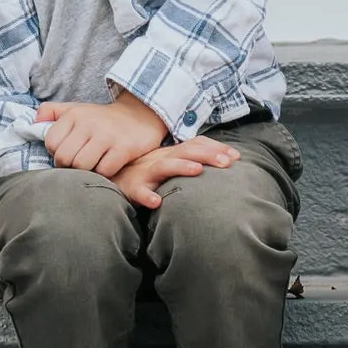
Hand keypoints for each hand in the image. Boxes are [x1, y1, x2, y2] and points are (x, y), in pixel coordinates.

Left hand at [35, 91, 166, 176]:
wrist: (141, 115)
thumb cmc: (102, 119)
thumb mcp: (76, 109)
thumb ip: (51, 112)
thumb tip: (32, 123)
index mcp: (74, 115)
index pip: (51, 143)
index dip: (57, 152)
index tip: (69, 152)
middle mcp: (89, 123)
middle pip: (64, 158)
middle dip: (69, 165)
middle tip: (79, 163)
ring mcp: (107, 136)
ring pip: (82, 166)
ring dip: (86, 171)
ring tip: (92, 166)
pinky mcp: (124, 148)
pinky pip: (104, 171)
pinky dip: (104, 174)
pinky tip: (107, 167)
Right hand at [109, 135, 236, 208]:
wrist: (110, 176)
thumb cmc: (146, 172)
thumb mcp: (169, 163)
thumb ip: (191, 162)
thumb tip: (224, 165)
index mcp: (172, 153)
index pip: (197, 144)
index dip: (216, 148)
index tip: (236, 157)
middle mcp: (161, 158)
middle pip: (186, 151)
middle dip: (208, 154)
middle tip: (228, 161)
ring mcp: (145, 172)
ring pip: (164, 166)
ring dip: (181, 167)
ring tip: (198, 171)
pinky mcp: (132, 187)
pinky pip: (139, 192)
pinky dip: (147, 196)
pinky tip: (157, 202)